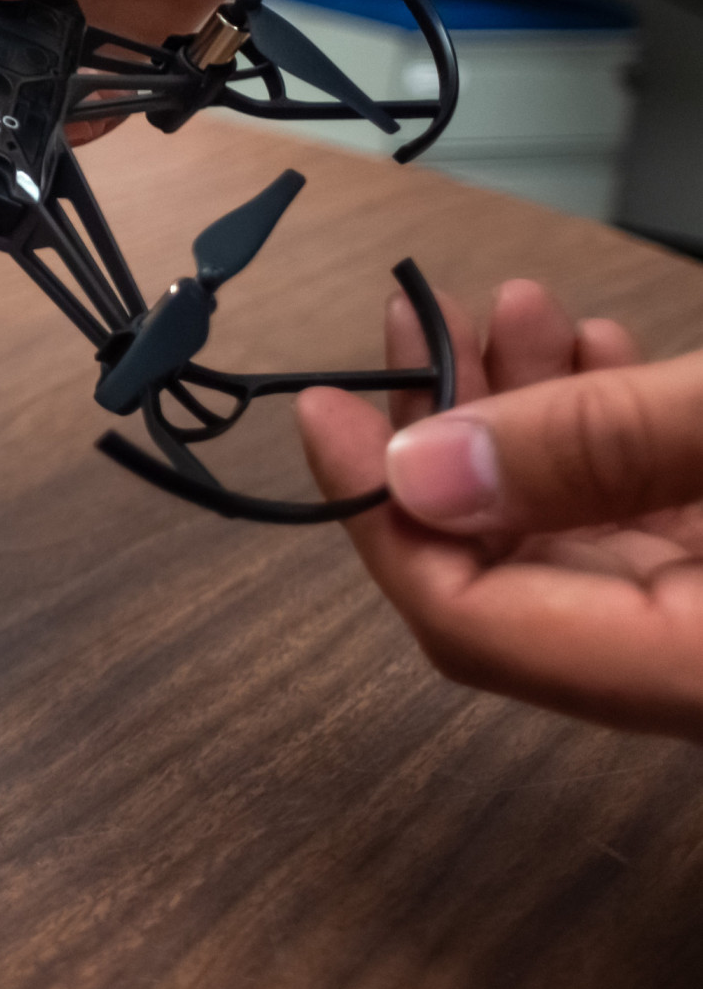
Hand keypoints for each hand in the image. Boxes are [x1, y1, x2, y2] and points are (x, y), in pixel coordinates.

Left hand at [296, 279, 702, 739]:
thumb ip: (600, 451)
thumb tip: (420, 472)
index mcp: (700, 679)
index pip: (478, 630)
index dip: (381, 517)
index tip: (324, 410)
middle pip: (517, 579)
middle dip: (455, 437)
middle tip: (419, 321)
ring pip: (584, 541)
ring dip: (532, 418)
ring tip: (516, 309)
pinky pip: (653, 530)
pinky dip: (607, 442)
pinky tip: (595, 351)